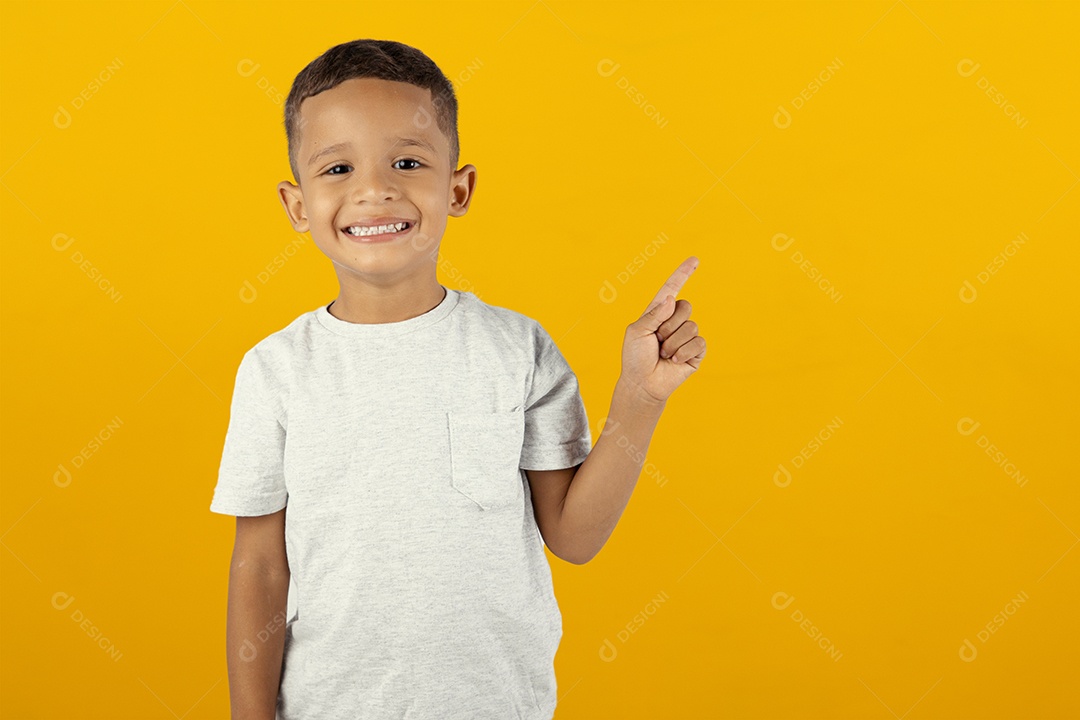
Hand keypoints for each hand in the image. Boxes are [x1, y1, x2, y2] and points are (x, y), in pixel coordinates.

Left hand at [619, 256, 705, 404]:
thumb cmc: (635, 358)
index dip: (683, 274)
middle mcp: (674, 321)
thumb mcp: (637, 331)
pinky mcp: (696, 351)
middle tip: (657, 341)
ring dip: (673, 343)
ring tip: (663, 354)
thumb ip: (654, 314)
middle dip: (669, 325)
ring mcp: (686, 336)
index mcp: (659, 312)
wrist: (642, 383)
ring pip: (691, 327)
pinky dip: (683, 352)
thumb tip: (672, 299)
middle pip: (685, 306)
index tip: (694, 260)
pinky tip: (674, 361)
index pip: (672, 288)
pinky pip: (698, 342)